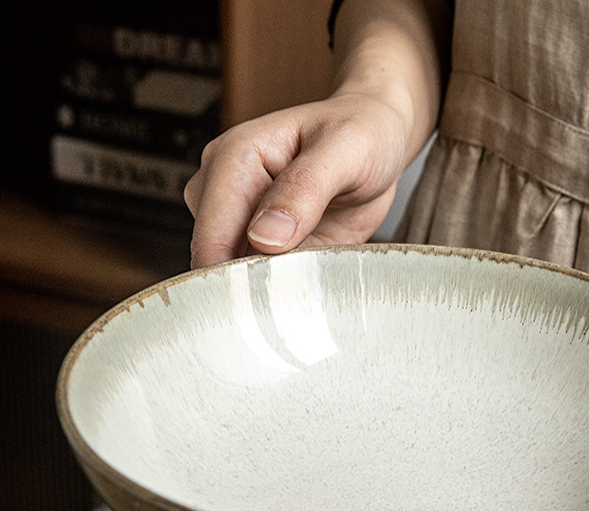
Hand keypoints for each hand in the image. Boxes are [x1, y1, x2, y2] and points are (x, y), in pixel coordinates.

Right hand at [184, 93, 410, 268]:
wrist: (377, 142)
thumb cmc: (360, 133)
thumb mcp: (343, 150)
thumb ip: (305, 188)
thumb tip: (265, 236)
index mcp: (233, 159)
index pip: (212, 233)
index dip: (232, 274)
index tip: (267, 299)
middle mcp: (226, 192)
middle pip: (217, 260)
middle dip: (253, 285)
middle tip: (302, 287)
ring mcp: (242, 221)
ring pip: (239, 275)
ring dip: (272, 288)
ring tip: (313, 275)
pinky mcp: (265, 244)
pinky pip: (266, 279)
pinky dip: (288, 287)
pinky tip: (313, 278)